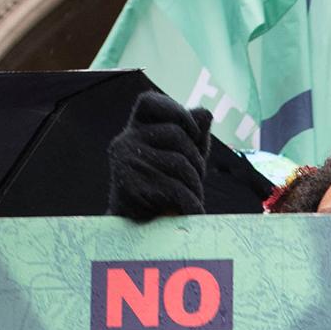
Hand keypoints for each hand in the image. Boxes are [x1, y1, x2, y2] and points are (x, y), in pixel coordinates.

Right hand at [107, 91, 211, 221]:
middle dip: (197, 159)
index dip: (175, 110)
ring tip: (194, 196)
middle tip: (197, 179)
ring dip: (196, 184)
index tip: (193, 130)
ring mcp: (126, 162)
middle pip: (177, 135)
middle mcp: (125, 141)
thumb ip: (193, 135)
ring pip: (180, 163)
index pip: (149, 102)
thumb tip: (205, 113)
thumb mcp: (181, 157)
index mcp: (135, 129)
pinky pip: (175, 189)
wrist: (138, 227)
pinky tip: (194, 212)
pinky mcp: (130, 187)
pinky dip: (192, 203)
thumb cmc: (163, 186)